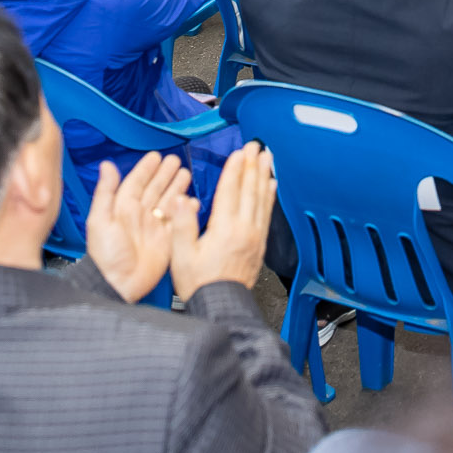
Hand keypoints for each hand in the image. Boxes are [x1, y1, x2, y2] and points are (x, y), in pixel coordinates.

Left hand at [86, 151, 191, 302]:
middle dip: (165, 174)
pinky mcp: (166, 241)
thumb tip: (106, 165)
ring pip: (168, 202)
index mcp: (123, 208)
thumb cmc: (106, 255)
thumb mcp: (100, 220)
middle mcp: (140, 215)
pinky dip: (186, 210)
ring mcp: (154, 228)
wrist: (118, 284)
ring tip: (186, 174)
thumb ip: (105, 192)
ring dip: (177, 188)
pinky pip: (178, 221)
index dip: (146, 169)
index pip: (137, 182)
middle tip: (176, 160)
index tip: (156, 156)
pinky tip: (192, 202)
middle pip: (155, 189)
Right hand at [168, 142, 275, 301]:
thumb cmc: (198, 283)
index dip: (234, 169)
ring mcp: (255, 236)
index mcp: (224, 229)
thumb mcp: (181, 255)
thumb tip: (181, 199)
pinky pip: (267, 214)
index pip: (230, 191)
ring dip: (264, 176)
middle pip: (250, 190)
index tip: (239, 152)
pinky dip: (270, 197)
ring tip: (268, 158)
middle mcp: (244, 229)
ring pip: (262, 199)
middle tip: (256, 146)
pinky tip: (271, 186)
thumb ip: (181, 225)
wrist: (220, 306)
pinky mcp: (260, 244)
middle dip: (252, 166)